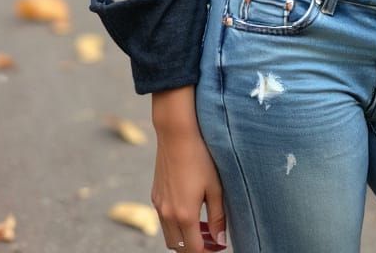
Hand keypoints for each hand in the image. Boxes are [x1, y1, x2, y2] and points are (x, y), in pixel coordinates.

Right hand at [152, 127, 226, 251]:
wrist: (176, 134)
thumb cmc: (200, 158)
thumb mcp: (215, 187)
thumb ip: (218, 217)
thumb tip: (220, 242)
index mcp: (185, 215)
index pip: (194, 250)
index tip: (218, 248)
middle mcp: (168, 215)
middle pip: (179, 248)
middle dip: (195, 248)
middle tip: (211, 240)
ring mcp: (159, 205)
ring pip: (170, 236)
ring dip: (184, 237)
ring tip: (202, 226)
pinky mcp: (155, 195)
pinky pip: (163, 220)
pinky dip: (175, 224)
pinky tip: (189, 208)